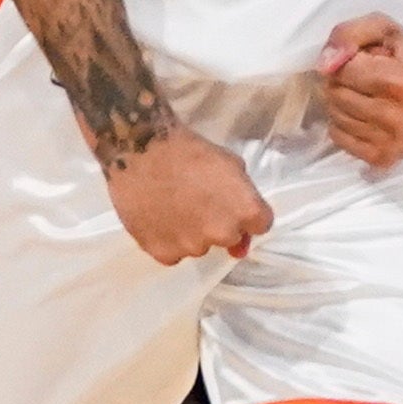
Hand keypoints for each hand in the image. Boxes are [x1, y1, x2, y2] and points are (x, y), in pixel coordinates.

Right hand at [103, 127, 272, 264]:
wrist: (141, 150)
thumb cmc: (189, 150)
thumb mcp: (229, 163)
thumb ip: (243, 195)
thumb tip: (242, 230)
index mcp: (245, 210)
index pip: (261, 225)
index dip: (247, 214)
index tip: (233, 204)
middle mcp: (223, 234)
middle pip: (229, 237)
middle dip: (220, 224)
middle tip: (199, 202)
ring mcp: (192, 248)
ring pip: (199, 246)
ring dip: (192, 232)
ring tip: (173, 206)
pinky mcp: (164, 254)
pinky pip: (173, 253)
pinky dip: (168, 240)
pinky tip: (158, 218)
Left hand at [318, 15, 402, 169]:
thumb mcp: (385, 28)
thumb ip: (349, 35)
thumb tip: (322, 65)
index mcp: (396, 82)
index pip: (340, 72)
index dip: (345, 62)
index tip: (362, 60)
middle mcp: (395, 116)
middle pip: (335, 96)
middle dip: (341, 82)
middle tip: (362, 76)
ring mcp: (391, 141)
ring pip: (336, 119)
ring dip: (341, 103)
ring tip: (365, 94)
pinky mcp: (387, 157)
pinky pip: (342, 141)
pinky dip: (344, 125)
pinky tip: (362, 114)